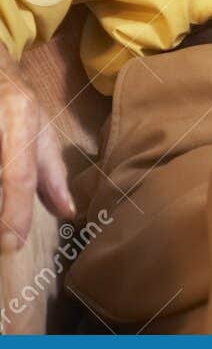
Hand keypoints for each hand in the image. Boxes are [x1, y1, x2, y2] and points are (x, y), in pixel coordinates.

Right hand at [0, 54, 74, 252]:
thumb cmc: (16, 104)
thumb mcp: (40, 131)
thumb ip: (52, 174)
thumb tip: (68, 212)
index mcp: (20, 119)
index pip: (19, 175)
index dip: (15, 212)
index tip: (11, 244)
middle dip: (0, 211)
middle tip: (4, 234)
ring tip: (5, 219)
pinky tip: (0, 197)